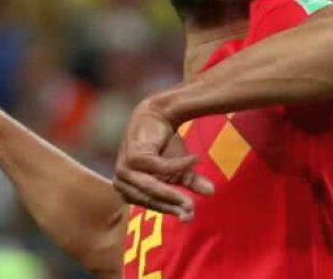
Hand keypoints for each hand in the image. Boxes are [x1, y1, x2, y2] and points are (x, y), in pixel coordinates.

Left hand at [114, 99, 214, 220]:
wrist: (158, 114)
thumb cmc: (164, 144)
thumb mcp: (178, 168)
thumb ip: (190, 183)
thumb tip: (211, 193)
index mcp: (128, 190)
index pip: (152, 205)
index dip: (171, 210)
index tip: (190, 217)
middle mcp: (121, 182)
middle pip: (152, 199)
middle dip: (173, 204)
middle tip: (193, 209)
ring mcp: (124, 170)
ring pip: (153, 187)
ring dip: (174, 191)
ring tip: (197, 190)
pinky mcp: (133, 157)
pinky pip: (160, 168)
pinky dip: (178, 165)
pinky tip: (195, 159)